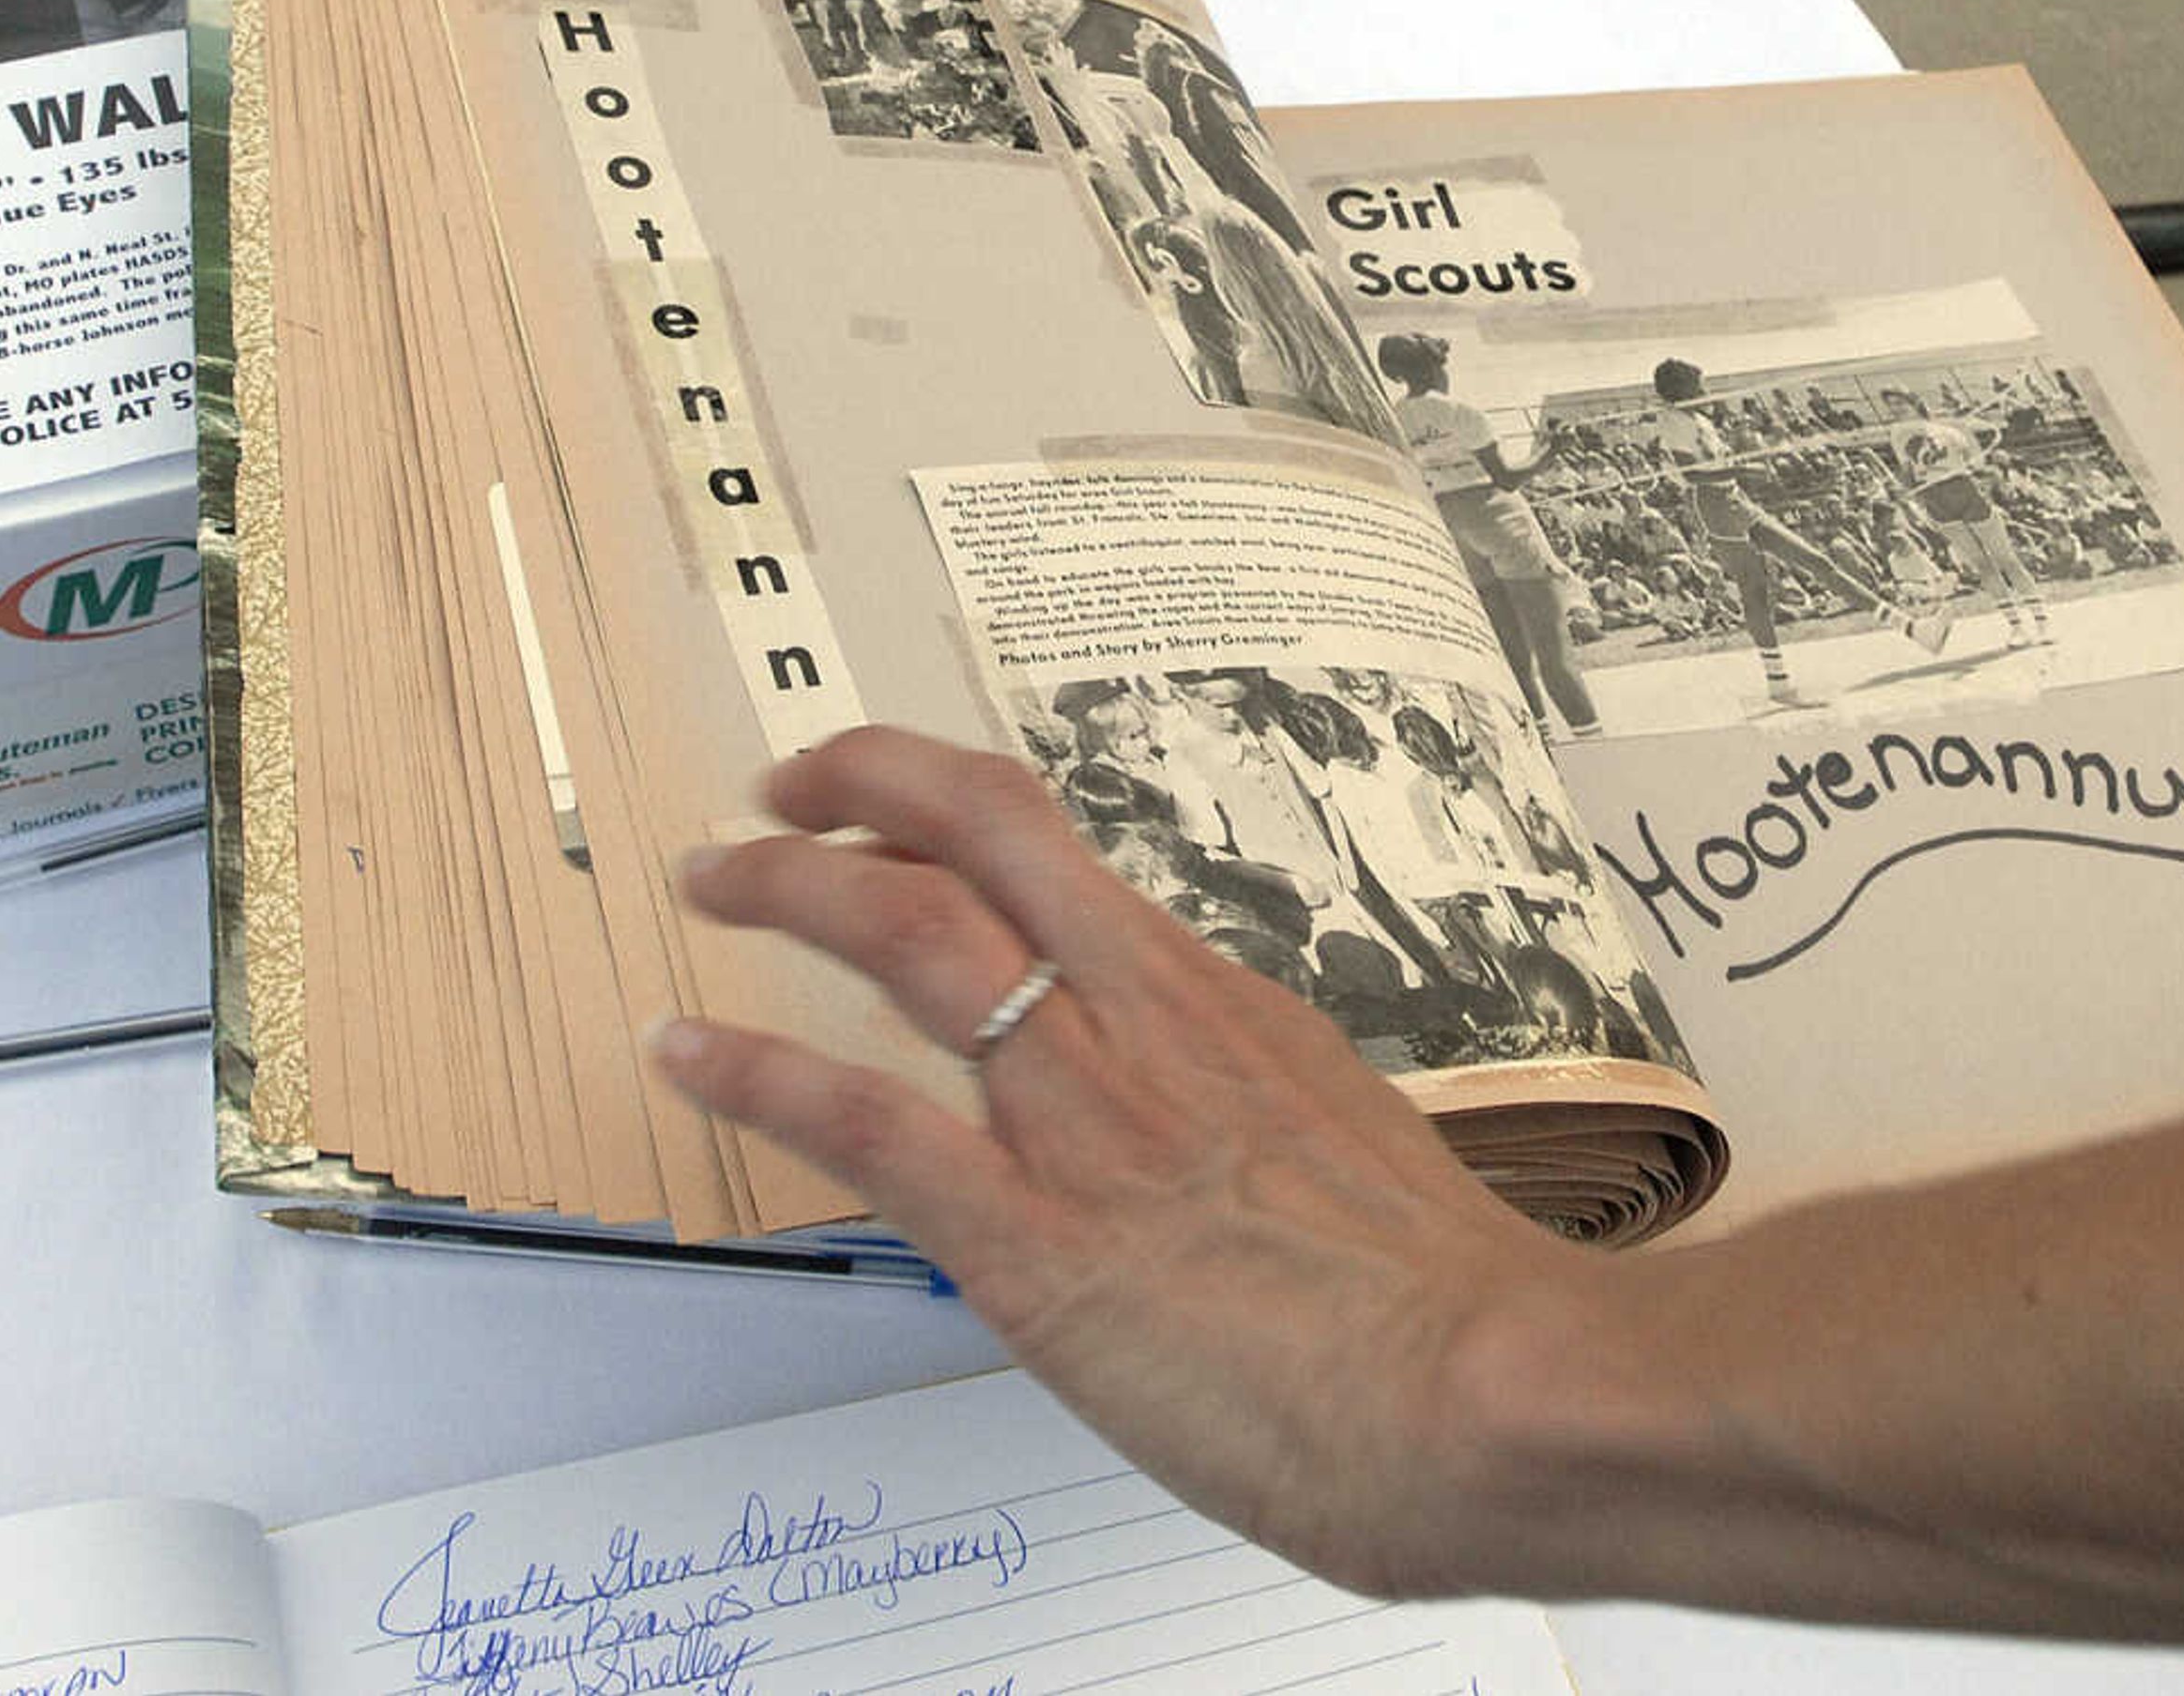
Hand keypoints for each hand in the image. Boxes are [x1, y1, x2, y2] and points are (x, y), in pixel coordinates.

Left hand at [653, 725, 1579, 1597]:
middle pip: (974, 835)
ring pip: (904, 935)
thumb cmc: (1455, 1315)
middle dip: (854, 789)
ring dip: (786, 890)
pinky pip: (862, 1118)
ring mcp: (1082, 1118)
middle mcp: (1142, 1026)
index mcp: (1220, 1009)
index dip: (948, 812)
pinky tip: (686, 1053)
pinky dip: (755, 1072)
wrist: (1497, 1394)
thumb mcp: (1347, 1165)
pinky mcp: (1033, 1235)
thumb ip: (1257, 1135)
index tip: (889, 810)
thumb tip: (1215, 1157)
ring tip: (712, 879)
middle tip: (778, 793)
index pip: (1058, 858)